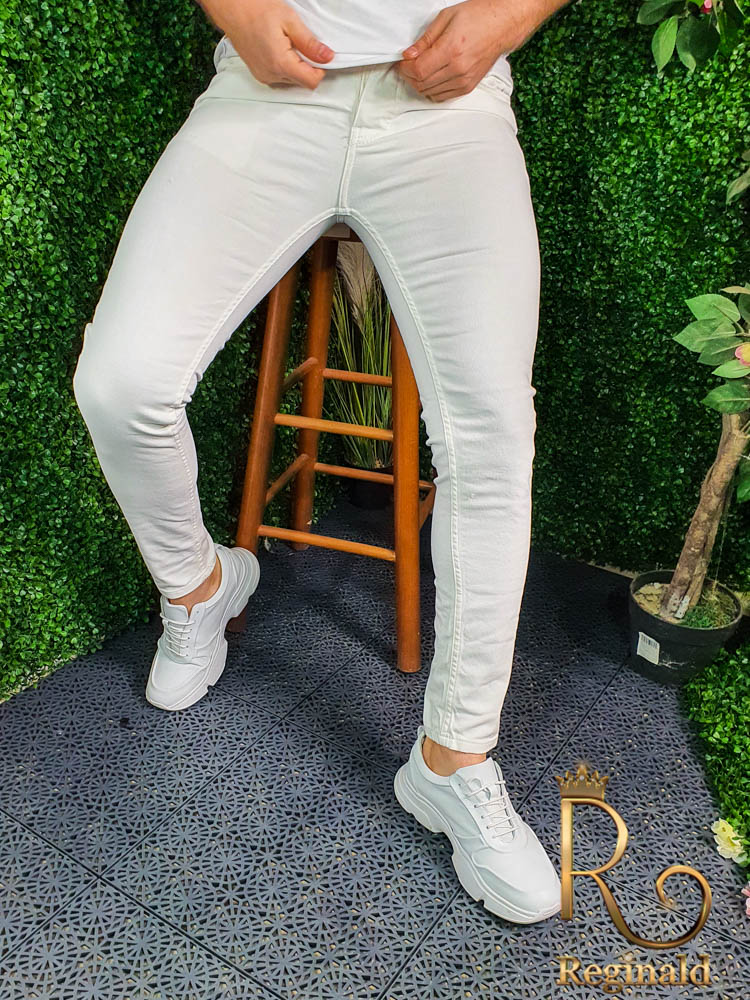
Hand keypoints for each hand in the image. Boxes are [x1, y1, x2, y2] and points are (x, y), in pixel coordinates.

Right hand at [211, 0, 334, 87]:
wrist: (232, 9)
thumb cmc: (255, 10)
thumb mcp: (290, 21)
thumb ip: (310, 43)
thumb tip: (327, 57)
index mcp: (280, 64)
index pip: (311, 82)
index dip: (320, 69)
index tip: (320, 55)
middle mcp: (271, 75)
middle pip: (302, 82)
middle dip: (308, 66)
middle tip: (302, 44)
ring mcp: (264, 76)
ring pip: (291, 81)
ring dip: (296, 66)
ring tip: (288, 44)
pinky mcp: (259, 74)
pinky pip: (280, 78)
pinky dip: (285, 67)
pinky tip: (280, 49)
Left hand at [397, 0, 528, 100]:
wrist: (502, 26)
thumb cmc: (478, 17)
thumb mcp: (446, 18)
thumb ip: (425, 40)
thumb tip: (408, 55)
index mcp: (451, 50)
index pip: (418, 70)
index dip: (405, 68)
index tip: (403, 61)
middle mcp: (458, 69)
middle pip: (422, 84)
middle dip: (409, 76)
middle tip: (408, 65)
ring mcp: (464, 81)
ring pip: (430, 93)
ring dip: (419, 83)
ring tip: (419, 69)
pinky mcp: (467, 87)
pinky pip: (442, 97)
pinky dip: (431, 90)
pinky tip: (431, 78)